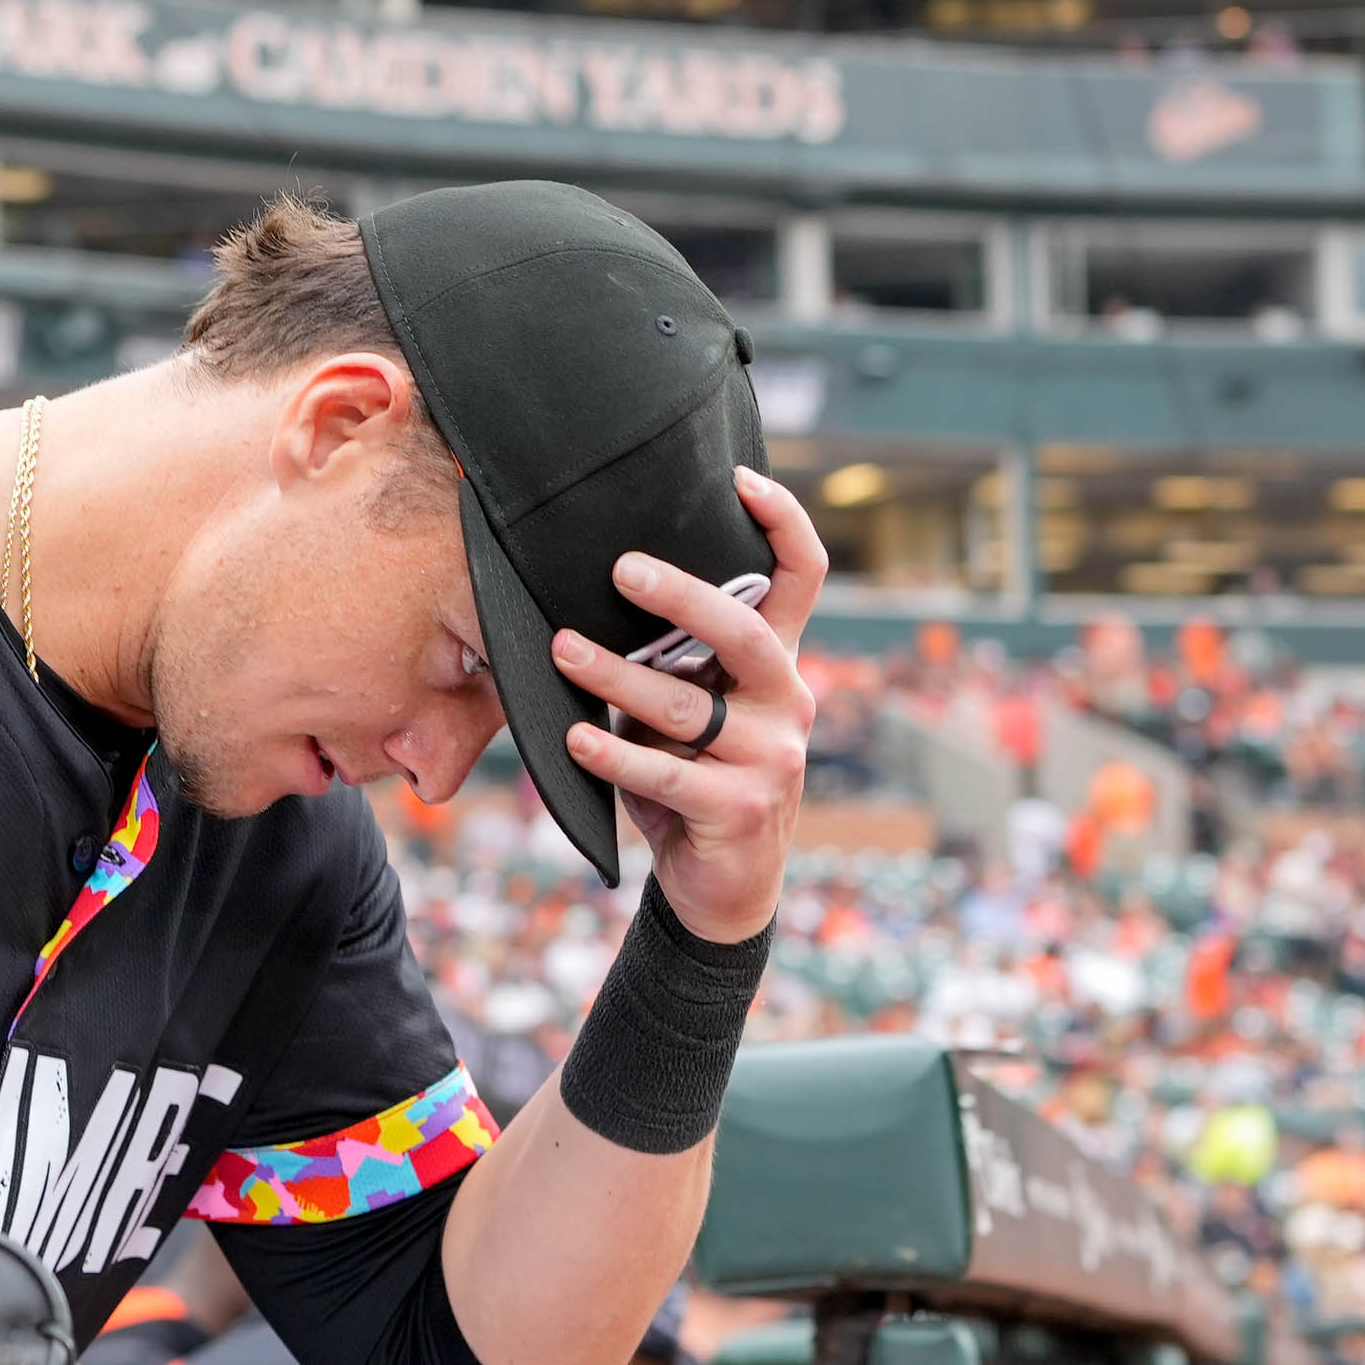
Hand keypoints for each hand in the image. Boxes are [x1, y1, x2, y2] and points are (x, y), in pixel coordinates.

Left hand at [551, 466, 826, 945]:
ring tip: (561, 650)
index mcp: (776, 666)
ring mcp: (771, 758)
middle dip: (682, 597)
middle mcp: (786, 702)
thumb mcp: (689, 714)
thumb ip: (673, 664)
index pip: (803, 579)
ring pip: (685, 706)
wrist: (721, 884)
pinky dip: (614, 753)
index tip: (739, 480)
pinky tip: (575, 736)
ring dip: (615, 677)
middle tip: (620, 570)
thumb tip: (600, 597)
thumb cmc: (692, 780)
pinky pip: (666, 774)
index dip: (783, 525)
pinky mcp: (740, 809)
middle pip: (743, 633)